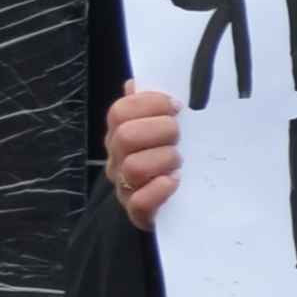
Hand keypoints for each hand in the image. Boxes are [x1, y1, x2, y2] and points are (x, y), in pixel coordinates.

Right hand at [104, 82, 180, 228]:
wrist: (177, 203)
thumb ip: (151, 105)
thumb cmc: (171, 156)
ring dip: (163, 160)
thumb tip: (135, 83)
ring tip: (179, 162)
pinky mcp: (137, 213)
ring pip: (132, 167)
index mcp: (120, 132)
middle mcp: (117, 158)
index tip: (177, 106)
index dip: (150, 104)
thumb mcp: (164, 126)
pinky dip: (159, 190)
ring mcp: (124, 186)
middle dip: (160, 131)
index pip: (121, 110)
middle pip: (125, 136)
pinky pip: (139, 202)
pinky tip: (175, 182)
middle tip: (179, 136)